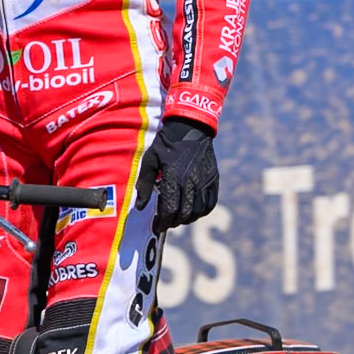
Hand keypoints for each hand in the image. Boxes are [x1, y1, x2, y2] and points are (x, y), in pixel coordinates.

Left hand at [134, 117, 219, 231]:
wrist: (190, 128)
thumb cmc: (166, 145)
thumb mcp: (149, 160)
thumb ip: (143, 184)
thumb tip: (140, 207)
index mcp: (173, 178)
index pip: (169, 209)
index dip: (163, 222)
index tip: (158, 226)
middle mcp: (191, 182)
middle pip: (184, 213)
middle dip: (174, 222)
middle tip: (166, 223)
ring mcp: (205, 181)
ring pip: (199, 211)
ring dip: (188, 219)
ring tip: (179, 218)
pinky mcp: (213, 179)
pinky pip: (211, 203)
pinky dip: (203, 211)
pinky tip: (194, 211)